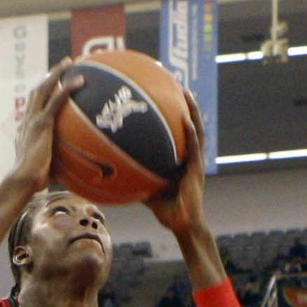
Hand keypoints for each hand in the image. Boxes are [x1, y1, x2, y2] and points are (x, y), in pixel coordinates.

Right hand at [10, 60, 79, 193]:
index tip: (53, 85)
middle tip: (64, 65)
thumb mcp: (48, 170)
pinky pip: (57, 100)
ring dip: (57, 73)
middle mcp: (28, 120)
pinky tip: (80, 80)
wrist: (23, 180)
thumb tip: (78, 176)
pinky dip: (68, 88)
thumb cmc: (35, 182)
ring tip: (70, 62)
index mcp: (27, 129)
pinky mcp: (42, 123)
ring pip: (44, 88)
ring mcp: (34, 120)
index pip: (34, 106)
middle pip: (38, 90)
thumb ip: (60, 166)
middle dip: (50, 75)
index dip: (43, 93)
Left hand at [146, 87, 207, 237]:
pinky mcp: (197, 170)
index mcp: (180, 159)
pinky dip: (191, 133)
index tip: (165, 93)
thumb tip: (108, 171)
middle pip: (189, 123)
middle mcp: (189, 156)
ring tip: (186, 92)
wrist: (182, 224)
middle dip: (185, 103)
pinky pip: (194, 147)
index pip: (177, 131)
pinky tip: (185, 119)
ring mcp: (195, 162)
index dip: (174, 112)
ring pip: (197, 130)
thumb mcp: (144, 189)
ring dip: (193, 111)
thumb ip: (133, 177)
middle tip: (175, 82)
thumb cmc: (165, 210)